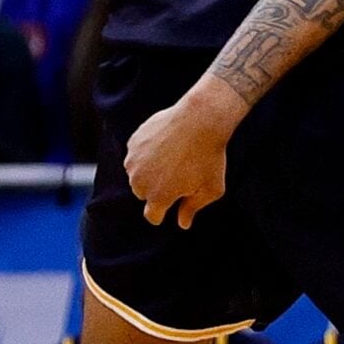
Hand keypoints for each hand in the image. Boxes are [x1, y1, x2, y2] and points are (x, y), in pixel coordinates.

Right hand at [124, 84, 241, 228]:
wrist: (200, 119)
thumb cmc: (210, 156)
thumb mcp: (211, 188)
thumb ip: (193, 208)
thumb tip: (182, 224)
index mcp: (158, 197)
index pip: (152, 216)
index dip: (161, 214)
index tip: (170, 205)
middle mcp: (140, 182)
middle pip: (143, 194)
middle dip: (156, 190)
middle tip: (177, 175)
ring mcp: (134, 161)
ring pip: (137, 174)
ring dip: (149, 171)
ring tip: (172, 158)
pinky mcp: (133, 143)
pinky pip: (136, 155)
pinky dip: (146, 153)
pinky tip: (165, 145)